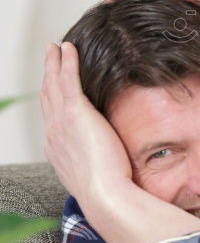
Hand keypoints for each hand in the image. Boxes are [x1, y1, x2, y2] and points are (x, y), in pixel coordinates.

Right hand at [40, 42, 132, 211]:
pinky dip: (66, 62)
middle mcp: (54, 134)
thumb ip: (96, 160)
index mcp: (57, 149)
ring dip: (54, 63)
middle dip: (47, 75)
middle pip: (47, 97)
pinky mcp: (76, 113)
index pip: (52, 117)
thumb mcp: (96, 174)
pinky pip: (67, 80)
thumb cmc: (108, 192)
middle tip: (49, 57)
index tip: (53, 87)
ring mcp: (61, 123)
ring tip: (56, 47)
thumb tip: (109, 158)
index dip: (51, 99)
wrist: (106, 195)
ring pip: (54, 84)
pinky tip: (68, 48)